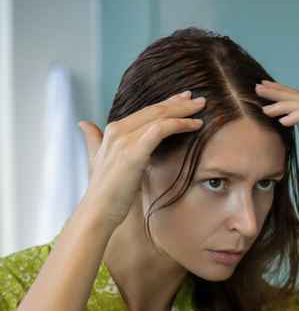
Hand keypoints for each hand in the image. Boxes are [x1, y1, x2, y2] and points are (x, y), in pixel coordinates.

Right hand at [78, 91, 205, 229]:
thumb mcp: (99, 160)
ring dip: (183, 110)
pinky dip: (179, 124)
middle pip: (154, 110)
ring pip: (159, 116)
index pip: (145, 112)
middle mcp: (117, 130)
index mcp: (112, 131)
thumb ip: (94, 140)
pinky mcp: (133, 152)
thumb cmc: (106, 191)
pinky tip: (195, 124)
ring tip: (202, 107)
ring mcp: (123, 140)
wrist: (98, 211)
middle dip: (178, 103)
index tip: (184, 100)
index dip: (166, 104)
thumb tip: (84, 124)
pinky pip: (160, 130)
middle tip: (199, 99)